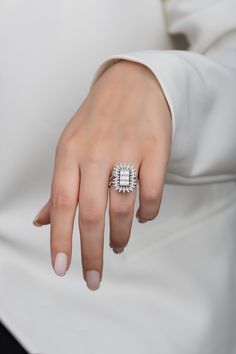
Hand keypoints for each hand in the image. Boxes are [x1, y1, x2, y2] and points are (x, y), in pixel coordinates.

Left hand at [32, 60, 171, 289]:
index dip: (60, 240)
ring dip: (120, 235)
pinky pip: (152, 192)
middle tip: (94, 277)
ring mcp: (126, 148)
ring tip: (118, 244)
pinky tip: (142, 217)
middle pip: (91, 213)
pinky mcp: (155, 148)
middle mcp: (95, 151)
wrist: (133, 82)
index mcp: (68, 152)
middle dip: (91, 252)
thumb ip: (58, 187)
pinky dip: (148, 213)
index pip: (61, 204)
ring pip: (122, 207)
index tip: (63, 268)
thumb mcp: (70, 147)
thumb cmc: (98, 119)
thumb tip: (41, 222)